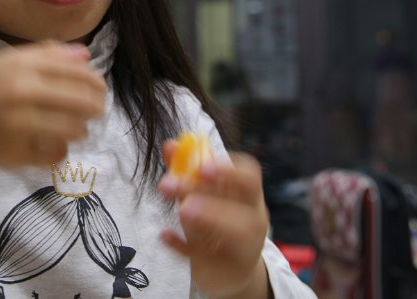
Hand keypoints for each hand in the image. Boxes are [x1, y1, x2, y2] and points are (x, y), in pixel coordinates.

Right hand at [0, 41, 106, 165]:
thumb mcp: (7, 61)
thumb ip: (46, 55)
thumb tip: (85, 56)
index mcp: (23, 65)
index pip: (79, 74)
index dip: (97, 84)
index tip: (100, 90)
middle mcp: (22, 92)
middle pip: (83, 102)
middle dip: (96, 108)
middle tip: (95, 112)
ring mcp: (18, 125)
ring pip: (74, 130)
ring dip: (80, 130)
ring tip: (75, 128)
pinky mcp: (14, 152)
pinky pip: (56, 154)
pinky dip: (61, 150)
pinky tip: (55, 144)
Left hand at [158, 142, 270, 298]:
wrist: (230, 272)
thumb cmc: (217, 224)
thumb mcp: (202, 197)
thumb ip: (186, 170)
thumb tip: (170, 144)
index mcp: (249, 198)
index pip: (250, 177)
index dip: (228, 169)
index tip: (201, 166)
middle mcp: (252, 221)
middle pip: (242, 202)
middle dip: (207, 191)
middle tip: (169, 185)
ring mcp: (243, 248)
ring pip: (237, 231)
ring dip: (209, 216)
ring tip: (181, 209)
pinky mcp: (225, 271)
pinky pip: (206, 259)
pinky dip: (183, 247)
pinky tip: (164, 236)